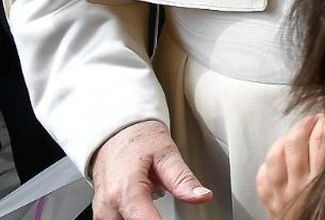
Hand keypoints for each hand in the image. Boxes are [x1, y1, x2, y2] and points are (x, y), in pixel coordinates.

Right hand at [91, 119, 210, 218]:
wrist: (117, 132)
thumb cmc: (139, 140)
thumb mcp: (166, 153)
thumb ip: (182, 179)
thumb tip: (202, 196)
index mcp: (125, 189)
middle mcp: (108, 204)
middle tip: (168, 213)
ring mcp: (102, 210)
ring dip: (142, 219)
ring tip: (157, 212)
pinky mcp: (102, 212)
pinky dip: (132, 218)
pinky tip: (146, 213)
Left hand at [256, 114, 324, 219]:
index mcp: (324, 181)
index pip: (324, 139)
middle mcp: (300, 184)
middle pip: (297, 140)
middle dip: (308, 123)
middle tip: (319, 119)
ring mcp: (281, 193)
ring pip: (276, 153)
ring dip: (288, 137)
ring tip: (300, 132)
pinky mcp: (270, 203)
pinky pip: (263, 175)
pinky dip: (270, 162)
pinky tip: (281, 158)